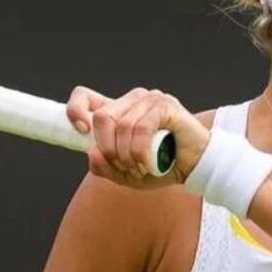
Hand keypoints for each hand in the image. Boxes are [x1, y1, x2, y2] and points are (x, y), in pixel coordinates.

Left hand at [65, 85, 210, 186]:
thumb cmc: (163, 167)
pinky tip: (149, 164)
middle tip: (124, 166)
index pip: (85, 97)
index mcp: (118, 110)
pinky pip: (141, 129)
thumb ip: (105, 168)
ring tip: (141, 168)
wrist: (195, 167)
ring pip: (122, 126)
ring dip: (128, 156)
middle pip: (102, 117)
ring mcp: (149, 99)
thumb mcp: (127, 174)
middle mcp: (132, 100)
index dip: (76, 110)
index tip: (82, 131)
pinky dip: (141, 152)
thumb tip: (91, 153)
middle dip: (109, 149)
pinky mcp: (165, 105)